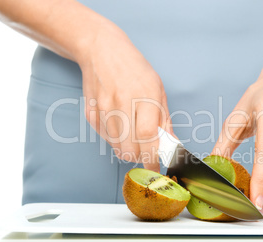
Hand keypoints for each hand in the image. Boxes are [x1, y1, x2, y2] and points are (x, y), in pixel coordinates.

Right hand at [78, 23, 172, 171]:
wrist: (102, 52)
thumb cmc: (134, 70)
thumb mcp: (158, 90)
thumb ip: (164, 120)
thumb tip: (171, 143)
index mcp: (144, 97)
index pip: (148, 137)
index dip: (153, 157)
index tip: (156, 168)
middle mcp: (121, 104)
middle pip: (129, 150)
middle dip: (140, 158)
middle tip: (146, 152)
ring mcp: (103, 110)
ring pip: (116, 148)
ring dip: (128, 149)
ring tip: (133, 134)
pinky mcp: (91, 114)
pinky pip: (105, 139)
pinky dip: (115, 139)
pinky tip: (120, 124)